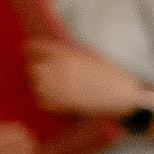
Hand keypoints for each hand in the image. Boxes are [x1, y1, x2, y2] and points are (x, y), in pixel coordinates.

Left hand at [26, 37, 142, 117]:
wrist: (121, 95)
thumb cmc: (109, 73)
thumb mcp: (89, 54)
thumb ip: (68, 52)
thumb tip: (53, 53)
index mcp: (65, 54)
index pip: (35, 48)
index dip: (32, 50)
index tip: (32, 53)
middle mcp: (58, 70)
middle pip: (32, 68)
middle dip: (35, 69)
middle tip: (42, 72)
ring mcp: (59, 89)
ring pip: (36, 86)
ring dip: (39, 86)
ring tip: (49, 86)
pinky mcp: (63, 105)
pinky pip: (43, 102)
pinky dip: (45, 101)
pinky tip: (53, 99)